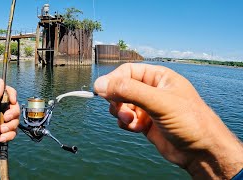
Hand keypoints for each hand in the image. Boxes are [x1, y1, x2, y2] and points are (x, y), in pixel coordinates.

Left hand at [0, 79, 19, 158]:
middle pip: (14, 107)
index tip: (13, 102)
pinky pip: (13, 130)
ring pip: (15, 120)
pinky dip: (8, 135)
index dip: (12, 95)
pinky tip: (0, 138)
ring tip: (1, 132)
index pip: (5, 92)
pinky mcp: (5, 131)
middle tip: (5, 119)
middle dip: (12, 115)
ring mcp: (1, 121)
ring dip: (9, 127)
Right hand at [94, 63, 242, 178]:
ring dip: (121, 113)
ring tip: (132, 121)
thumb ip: (128, 91)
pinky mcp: (145, 123)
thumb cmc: (190, 121)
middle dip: (117, 100)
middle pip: (121, 88)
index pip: (127, 71)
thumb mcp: (158, 102)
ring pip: (121, 105)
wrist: (202, 152)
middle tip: (120, 109)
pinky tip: (138, 129)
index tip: (102, 91)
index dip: (113, 80)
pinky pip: (126, 119)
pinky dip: (126, 124)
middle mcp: (151, 90)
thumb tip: (100, 84)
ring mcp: (148, 107)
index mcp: (158, 77)